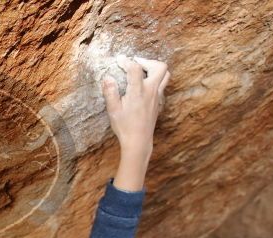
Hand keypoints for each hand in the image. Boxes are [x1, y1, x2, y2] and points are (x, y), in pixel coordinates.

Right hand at [102, 55, 169, 190]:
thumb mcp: (113, 110)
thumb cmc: (125, 127)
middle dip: (146, 61)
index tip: (119, 60)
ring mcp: (157, 96)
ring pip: (165, 74)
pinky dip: (154, 78)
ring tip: (142, 70)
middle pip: (159, 66)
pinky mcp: (158, 101)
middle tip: (134, 63)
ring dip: (154, 68)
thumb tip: (108, 78)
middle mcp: (151, 91)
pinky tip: (143, 84)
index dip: (126, 61)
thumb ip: (110, 92)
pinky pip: (162, 84)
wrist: (138, 141)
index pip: (135, 68)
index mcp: (138, 91)